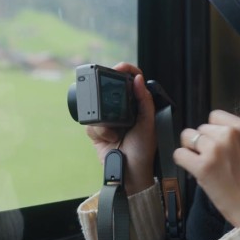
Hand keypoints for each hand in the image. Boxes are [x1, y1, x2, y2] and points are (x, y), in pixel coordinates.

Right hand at [86, 63, 155, 194]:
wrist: (130, 172)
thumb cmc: (143, 150)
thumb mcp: (148, 123)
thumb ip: (145, 100)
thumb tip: (138, 79)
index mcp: (138, 105)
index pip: (132, 81)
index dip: (126, 71)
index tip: (120, 68)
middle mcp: (123, 110)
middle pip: (109, 91)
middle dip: (107, 98)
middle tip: (110, 104)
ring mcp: (108, 120)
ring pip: (97, 108)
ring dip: (104, 122)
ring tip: (115, 134)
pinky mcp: (97, 132)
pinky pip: (91, 124)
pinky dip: (98, 131)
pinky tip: (108, 139)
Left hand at [173, 110, 239, 226]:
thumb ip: (239, 139)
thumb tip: (219, 135)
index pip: (215, 116)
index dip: (212, 130)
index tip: (215, 142)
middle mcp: (228, 134)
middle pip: (201, 128)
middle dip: (203, 142)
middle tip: (210, 158)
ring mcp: (214, 149)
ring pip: (188, 138)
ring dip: (191, 150)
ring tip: (200, 162)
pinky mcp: (202, 166)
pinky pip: (179, 154)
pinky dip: (182, 161)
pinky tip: (191, 168)